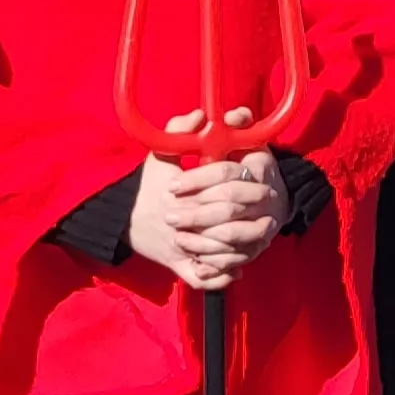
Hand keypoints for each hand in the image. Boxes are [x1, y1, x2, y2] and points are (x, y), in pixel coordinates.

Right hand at [129, 111, 283, 291]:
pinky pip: (201, 279)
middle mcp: (181, 227)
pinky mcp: (177, 267)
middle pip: (224, 229)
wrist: (123, 218)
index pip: (219, 196)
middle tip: (271, 219)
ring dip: (242, 251)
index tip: (264, 187)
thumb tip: (202, 115)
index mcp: (180, 198)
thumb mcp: (161, 153)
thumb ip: (180, 131)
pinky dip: (220, 278)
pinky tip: (237, 270)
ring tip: (261, 240)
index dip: (245, 191)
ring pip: (218, 257)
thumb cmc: (147, 184)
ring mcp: (180, 250)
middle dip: (250, 225)